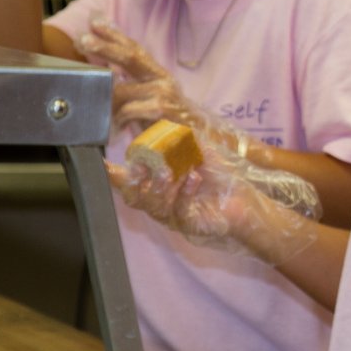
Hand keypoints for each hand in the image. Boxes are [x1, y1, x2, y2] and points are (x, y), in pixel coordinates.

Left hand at [79, 20, 249, 156]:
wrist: (203, 151)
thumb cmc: (172, 133)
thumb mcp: (148, 108)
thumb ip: (129, 93)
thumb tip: (105, 75)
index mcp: (159, 78)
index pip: (135, 50)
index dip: (114, 35)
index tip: (95, 21)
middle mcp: (164, 81)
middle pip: (131, 56)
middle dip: (104, 46)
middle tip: (83, 39)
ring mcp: (165, 94)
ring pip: (122, 88)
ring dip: (105, 100)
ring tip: (96, 111)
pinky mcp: (164, 110)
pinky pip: (129, 109)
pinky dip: (119, 119)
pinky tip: (118, 130)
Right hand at [108, 136, 244, 246]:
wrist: (245, 200)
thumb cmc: (221, 177)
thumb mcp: (202, 153)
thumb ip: (184, 141)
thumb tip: (167, 126)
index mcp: (158, 186)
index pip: (130, 183)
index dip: (115, 176)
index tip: (105, 164)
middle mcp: (161, 203)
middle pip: (134, 198)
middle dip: (135, 182)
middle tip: (146, 167)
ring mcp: (173, 216)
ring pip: (153, 205)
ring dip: (161, 186)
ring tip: (174, 172)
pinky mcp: (189, 224)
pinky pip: (178, 210)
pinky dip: (184, 192)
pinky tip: (194, 179)